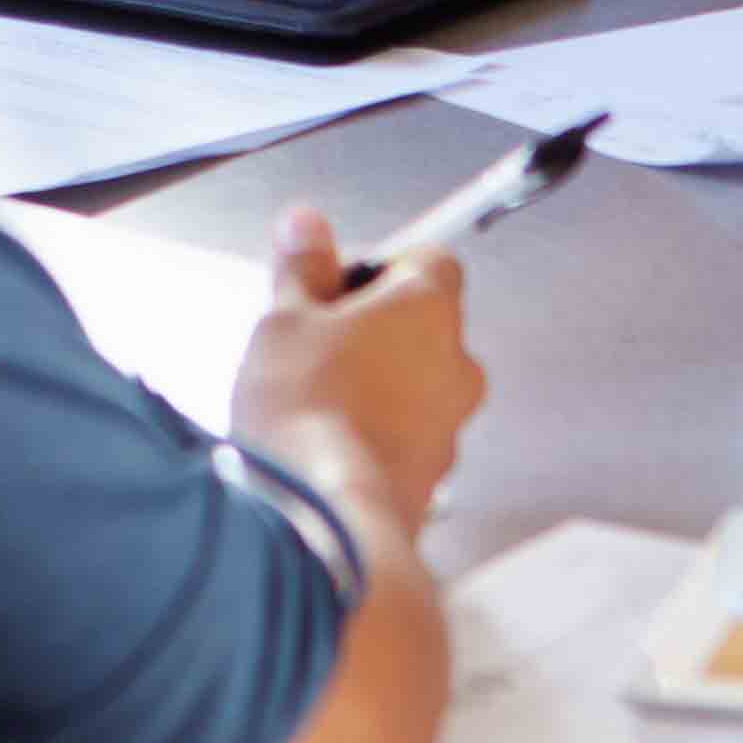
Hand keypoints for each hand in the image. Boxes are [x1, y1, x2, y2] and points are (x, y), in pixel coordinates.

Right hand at [230, 204, 483, 535]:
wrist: (326, 518)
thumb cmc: (308, 409)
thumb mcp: (285, 320)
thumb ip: (303, 268)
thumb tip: (307, 224)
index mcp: (429, 308)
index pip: (428, 258)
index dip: (378, 265)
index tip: (332, 282)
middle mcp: (456, 363)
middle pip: (421, 324)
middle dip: (370, 327)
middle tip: (313, 340)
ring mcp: (451, 426)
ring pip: (415, 384)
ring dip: (374, 382)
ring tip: (311, 399)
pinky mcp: (433, 478)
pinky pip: (407, 436)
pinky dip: (375, 432)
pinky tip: (325, 443)